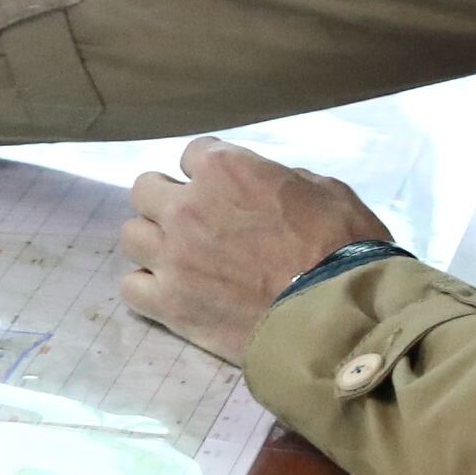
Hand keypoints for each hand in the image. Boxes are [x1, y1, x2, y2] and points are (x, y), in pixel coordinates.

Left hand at [119, 137, 394, 362]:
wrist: (339, 319)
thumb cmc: (344, 249)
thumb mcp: (326, 190)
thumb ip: (284, 179)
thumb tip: (270, 188)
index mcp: (224, 168)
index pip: (193, 154)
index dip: (210, 174)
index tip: (227, 193)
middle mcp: (186, 205)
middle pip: (146, 190)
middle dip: (168, 203)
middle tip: (197, 225)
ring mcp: (172, 255)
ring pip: (132, 236)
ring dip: (154, 244)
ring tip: (182, 261)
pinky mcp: (170, 304)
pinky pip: (131, 288)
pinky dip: (149, 289)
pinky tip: (174, 295)